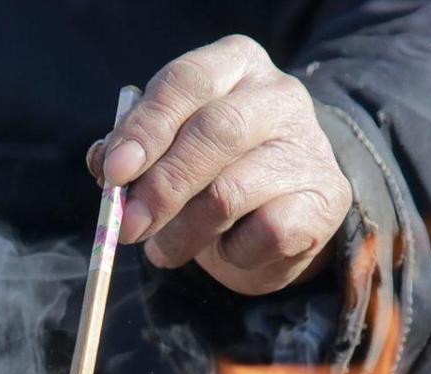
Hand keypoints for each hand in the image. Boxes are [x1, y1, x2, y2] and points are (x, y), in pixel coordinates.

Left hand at [86, 35, 350, 295]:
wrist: (286, 209)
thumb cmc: (213, 170)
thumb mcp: (170, 148)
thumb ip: (135, 150)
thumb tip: (106, 165)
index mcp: (235, 64)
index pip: (188, 82)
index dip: (146, 128)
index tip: (115, 172)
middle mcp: (278, 96)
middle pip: (215, 133)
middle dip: (162, 187)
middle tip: (128, 226)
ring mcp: (307, 147)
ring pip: (230, 193)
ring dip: (184, 233)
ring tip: (163, 250)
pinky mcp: (324, 200)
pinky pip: (264, 233)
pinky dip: (232, 252)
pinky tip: (225, 250)